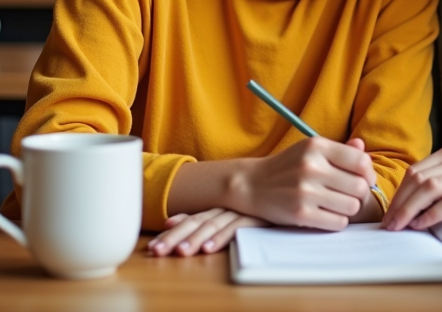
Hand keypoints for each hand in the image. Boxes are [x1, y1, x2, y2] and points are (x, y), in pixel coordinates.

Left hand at [148, 209, 266, 256]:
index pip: (189, 219)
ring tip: (181, 252)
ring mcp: (239, 210)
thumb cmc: (259, 203)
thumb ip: (205, 217)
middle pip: (195, 222)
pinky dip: (222, 237)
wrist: (288, 188)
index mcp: (217, 206)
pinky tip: (210, 248)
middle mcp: (224, 206)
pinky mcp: (255, 216)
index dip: (170, 232)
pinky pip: (236, 228)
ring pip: (212, 225)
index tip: (152, 245)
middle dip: (174, 238)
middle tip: (157, 251)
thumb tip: (172, 221)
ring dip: (195, 239)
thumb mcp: (231, 210)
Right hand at [228, 137, 376, 229]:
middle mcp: (311, 167)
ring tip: (336, 204)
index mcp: (317, 146)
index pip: (361, 161)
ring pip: (352, 206)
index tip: (363, 179)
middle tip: (349, 195)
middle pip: (360, 187)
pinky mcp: (300, 213)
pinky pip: (338, 223)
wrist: (252, 184)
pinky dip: (337, 221)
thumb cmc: (288, 167)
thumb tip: (362, 148)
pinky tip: (326, 214)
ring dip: (348, 209)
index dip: (368, 173)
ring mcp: (305, 191)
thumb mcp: (310, 150)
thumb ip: (339, 150)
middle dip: (359, 193)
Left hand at [381, 144, 441, 230]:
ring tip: (401, 226)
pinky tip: (423, 224)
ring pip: (432, 187)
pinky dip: (433, 213)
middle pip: (420, 178)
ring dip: (411, 209)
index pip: (415, 171)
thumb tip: (403, 207)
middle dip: (400, 203)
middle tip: (389, 225)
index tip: (387, 216)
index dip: (398, 194)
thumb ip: (437, 189)